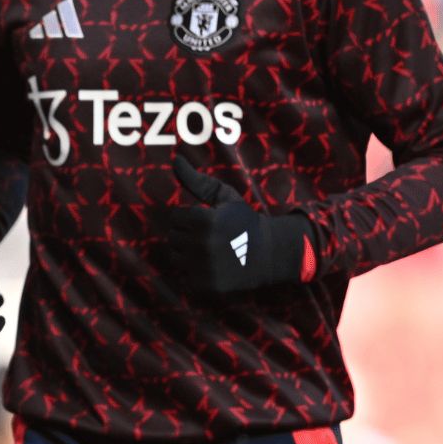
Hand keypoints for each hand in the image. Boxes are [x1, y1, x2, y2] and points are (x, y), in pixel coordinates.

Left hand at [167, 155, 315, 293]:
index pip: (175, 217)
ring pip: (176, 256)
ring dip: (187, 254)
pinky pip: (184, 276)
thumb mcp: (224, 196)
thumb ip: (196, 180)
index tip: (208, 220)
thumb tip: (175, 159)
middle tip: (210, 236)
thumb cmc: (243, 220)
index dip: (190, 217)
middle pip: (173, 237)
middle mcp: (202, 244)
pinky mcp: (206, 285)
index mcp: (204, 219)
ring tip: (210, 250)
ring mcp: (204, 267)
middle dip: (187, 234)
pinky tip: (212, 266)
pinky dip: (194, 272)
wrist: (269, 253)